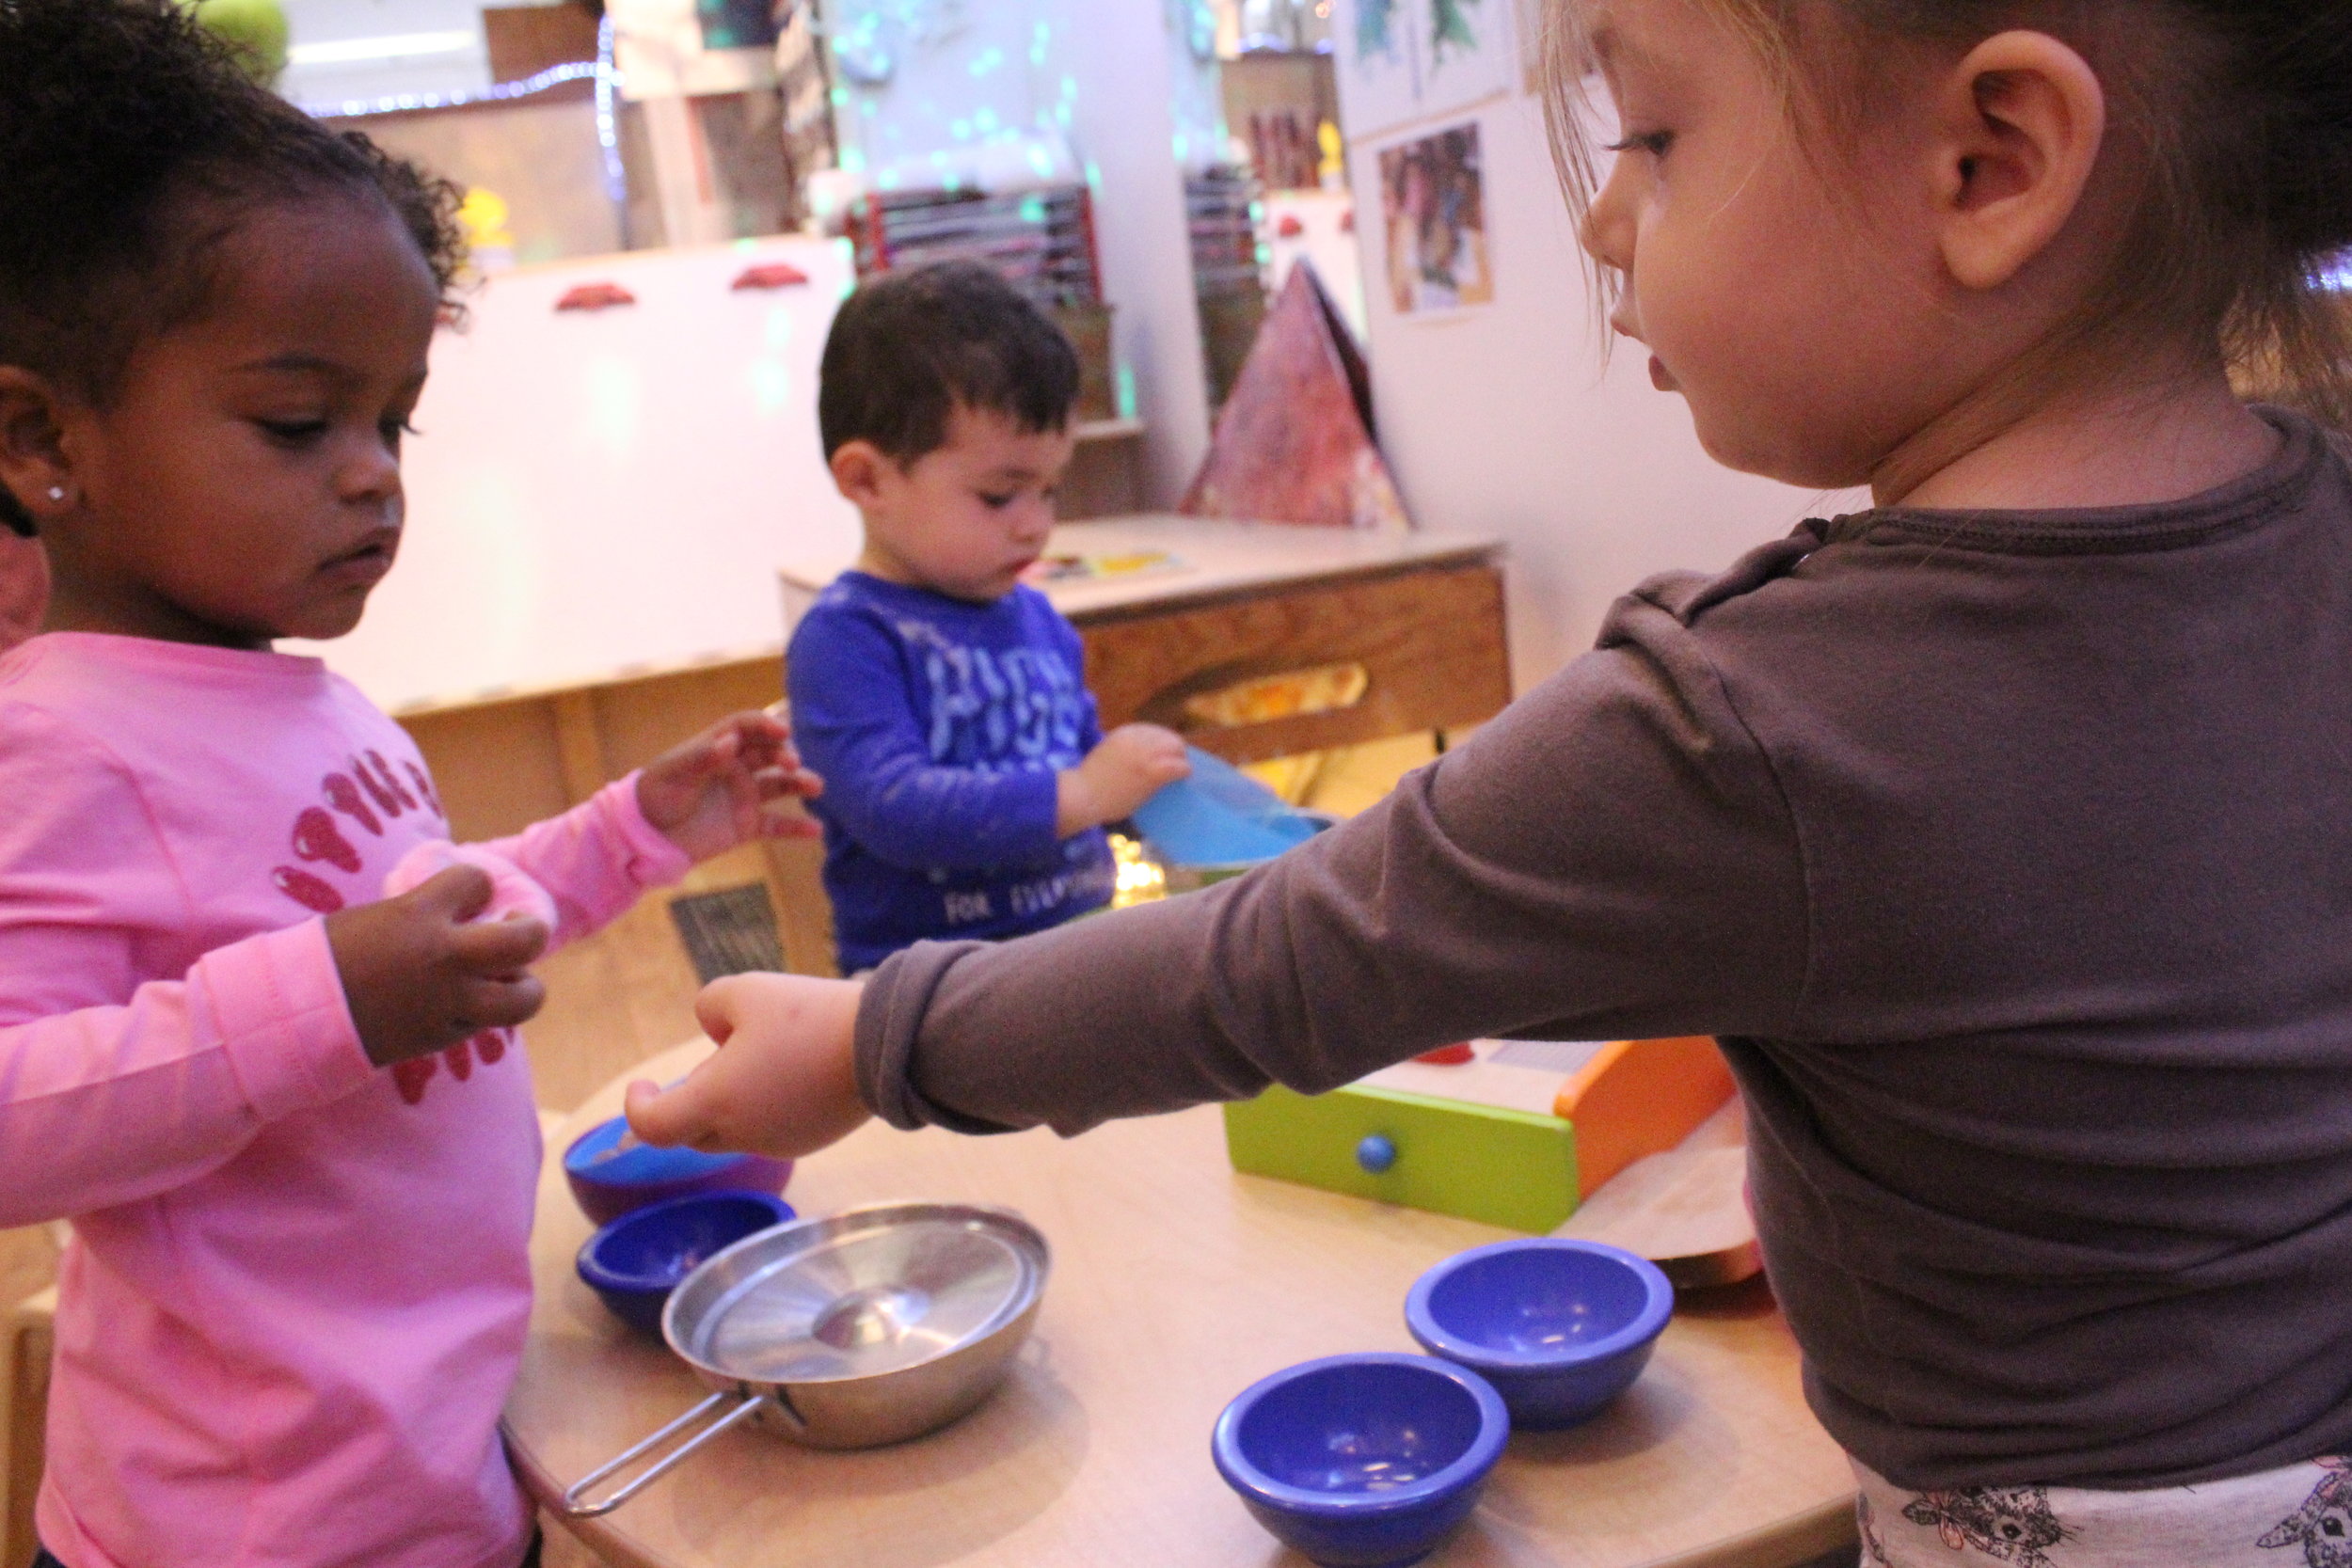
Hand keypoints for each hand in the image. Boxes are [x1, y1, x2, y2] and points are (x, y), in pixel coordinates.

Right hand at [326, 866, 549, 1067]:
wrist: (294, 1012)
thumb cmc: (329, 955)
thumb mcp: (380, 916)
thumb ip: (425, 911)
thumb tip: (462, 906)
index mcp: (419, 913)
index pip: (477, 881)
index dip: (478, 885)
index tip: (471, 894)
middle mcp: (444, 955)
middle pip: (525, 941)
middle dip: (531, 930)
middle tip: (519, 929)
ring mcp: (448, 1000)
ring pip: (523, 997)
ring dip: (522, 985)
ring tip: (508, 977)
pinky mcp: (442, 1036)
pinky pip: (485, 1022)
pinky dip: (484, 1010)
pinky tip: (468, 1001)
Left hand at [624, 974, 869, 1157]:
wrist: (885, 1044)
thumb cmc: (807, 1017)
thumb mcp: (745, 991)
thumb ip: (709, 1007)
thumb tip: (714, 1031)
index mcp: (716, 1102)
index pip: (653, 1127)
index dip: (637, 1108)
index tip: (644, 1085)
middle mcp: (743, 1133)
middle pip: (692, 1132)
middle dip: (689, 1100)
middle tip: (715, 1057)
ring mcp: (779, 1142)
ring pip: (733, 1130)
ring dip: (730, 1102)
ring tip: (762, 1054)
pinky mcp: (810, 1139)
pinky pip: (770, 1129)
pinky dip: (764, 1106)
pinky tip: (792, 1069)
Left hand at [635, 709, 824, 862]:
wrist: (646, 837)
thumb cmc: (655, 796)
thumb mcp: (673, 773)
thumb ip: (703, 757)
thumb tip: (731, 740)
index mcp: (717, 748)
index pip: (746, 727)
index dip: (765, 725)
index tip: (782, 731)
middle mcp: (736, 768)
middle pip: (769, 753)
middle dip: (785, 754)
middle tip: (793, 764)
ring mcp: (744, 796)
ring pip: (780, 785)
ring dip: (799, 784)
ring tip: (816, 787)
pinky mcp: (747, 824)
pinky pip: (777, 825)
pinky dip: (796, 828)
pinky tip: (816, 831)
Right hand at [1055, 723, 1189, 835]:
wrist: (1082, 795)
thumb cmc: (1087, 782)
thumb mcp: (1105, 754)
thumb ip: (1122, 751)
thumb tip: (1138, 759)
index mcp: (1124, 733)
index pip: (1153, 731)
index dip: (1161, 743)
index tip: (1163, 754)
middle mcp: (1137, 738)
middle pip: (1168, 737)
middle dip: (1174, 749)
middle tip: (1176, 762)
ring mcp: (1145, 754)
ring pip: (1176, 748)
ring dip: (1181, 759)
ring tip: (1182, 770)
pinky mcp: (1152, 772)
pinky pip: (1178, 766)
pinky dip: (1184, 770)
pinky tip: (1185, 776)